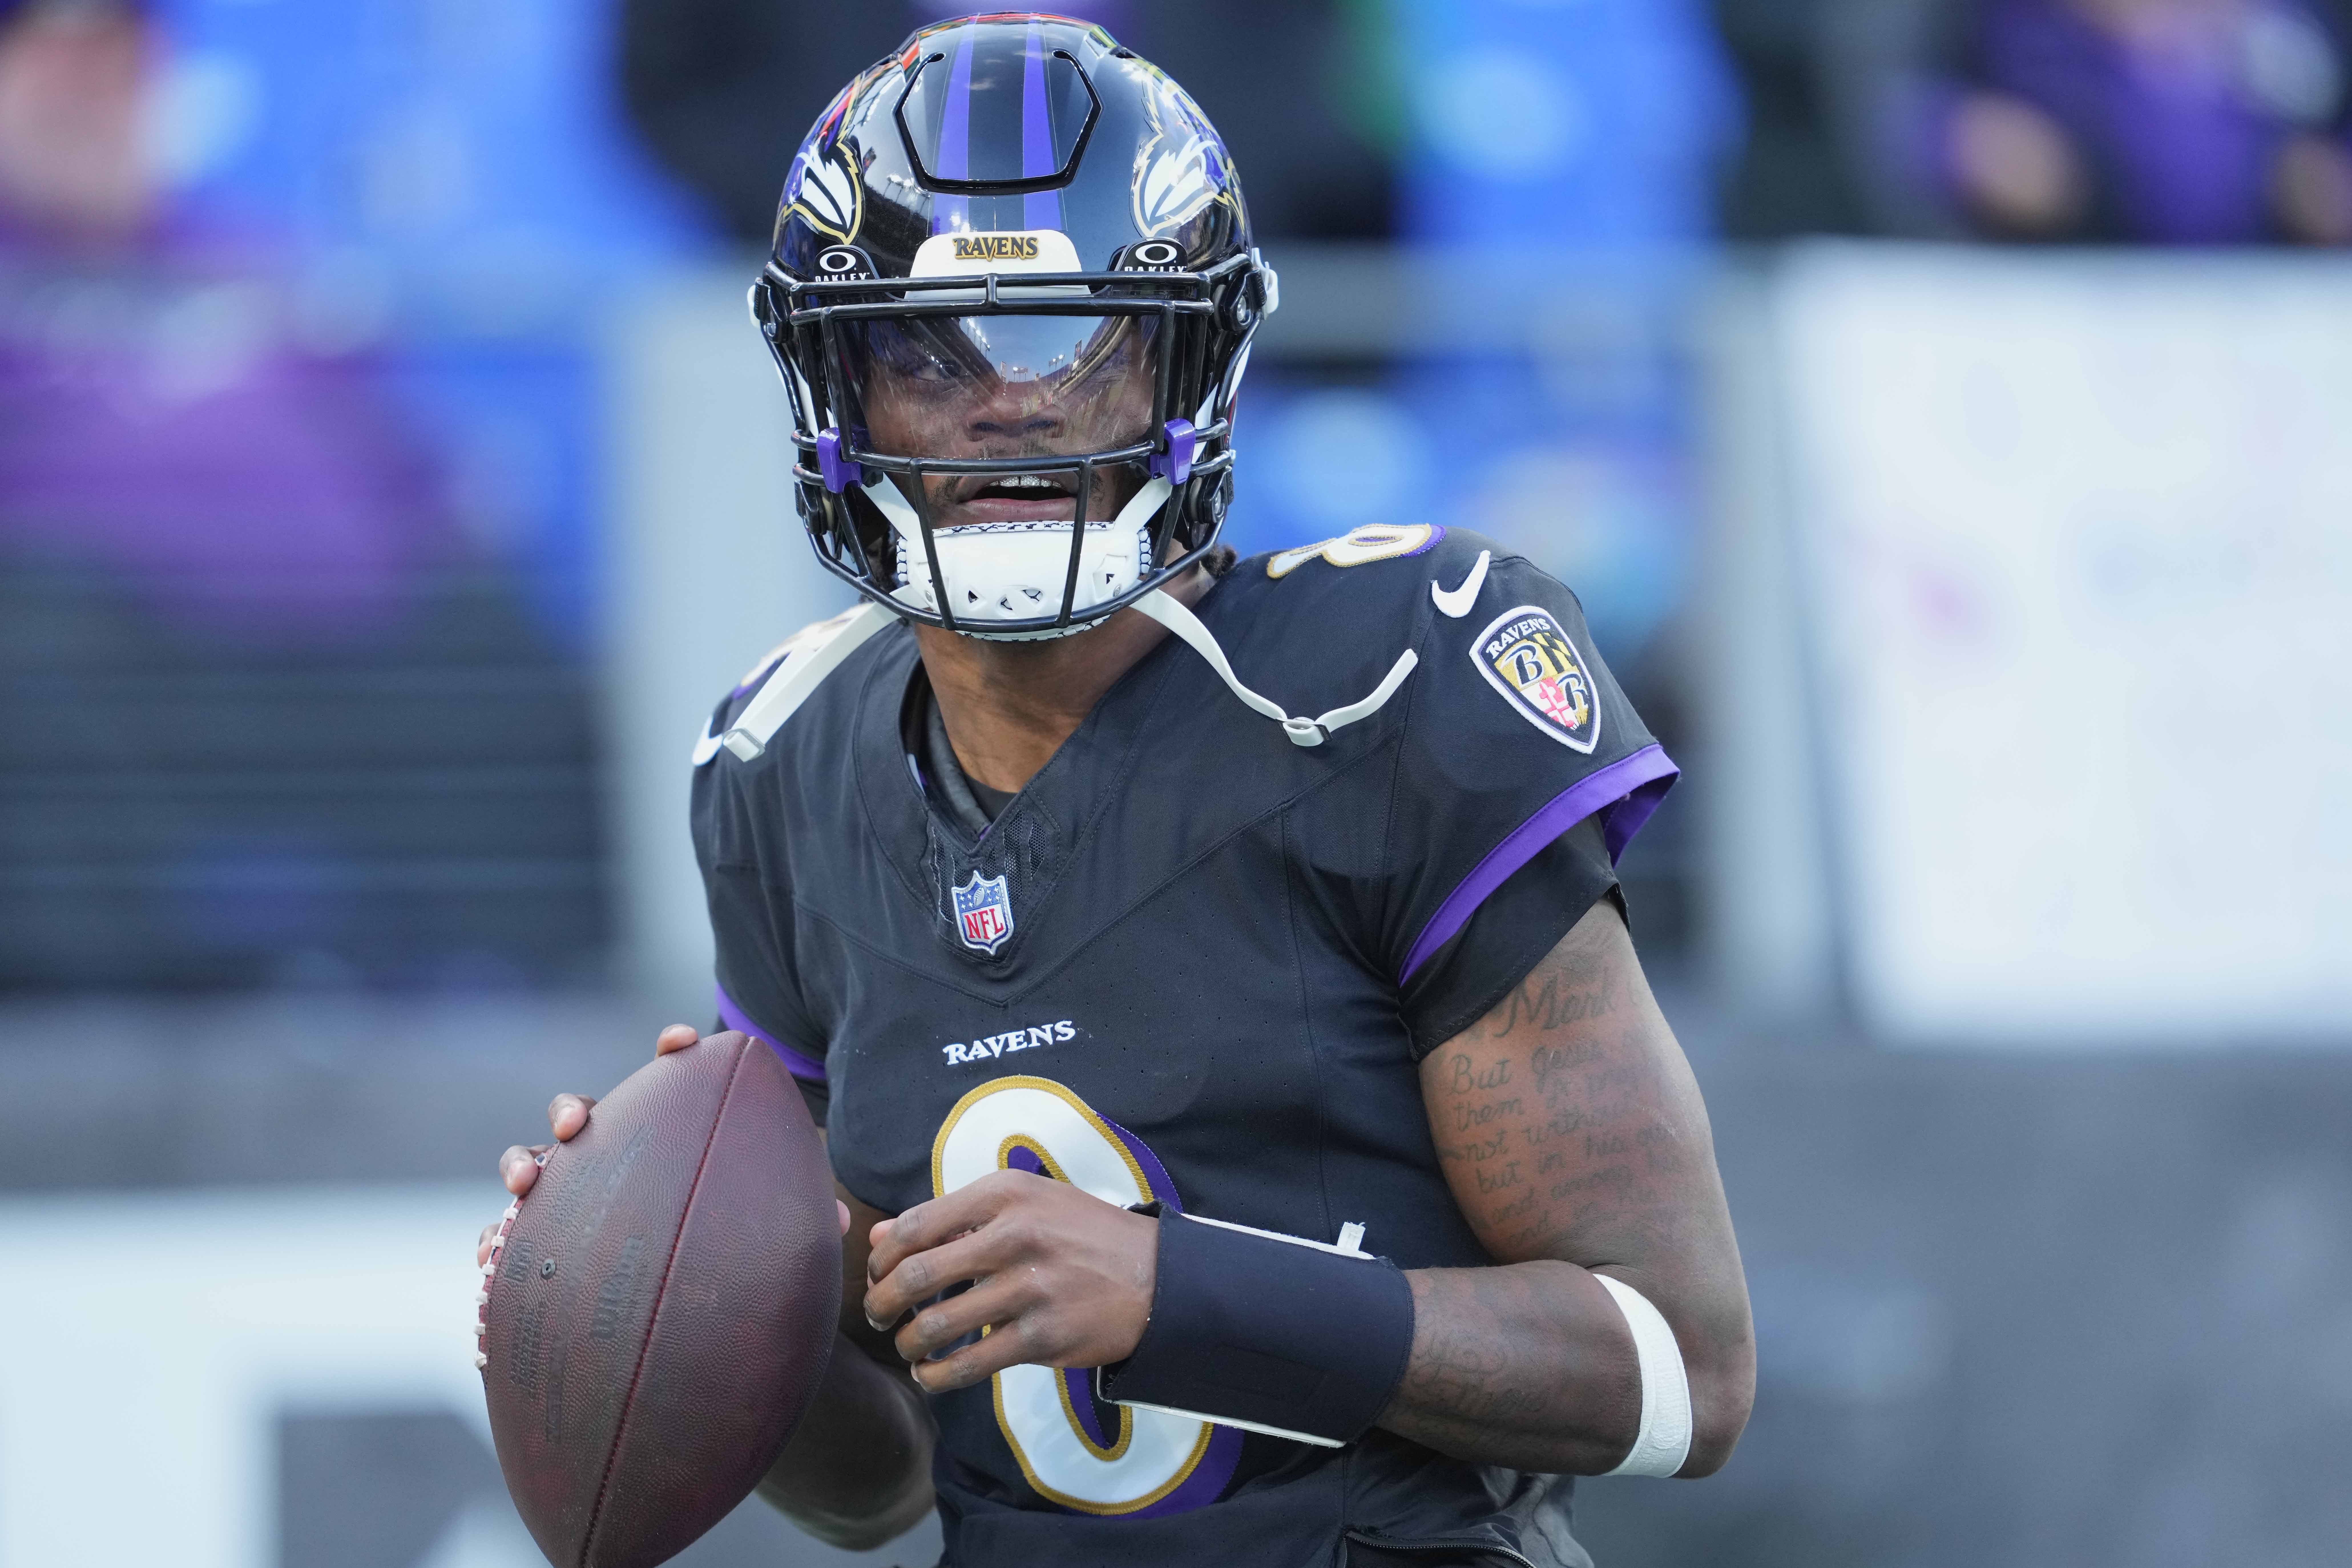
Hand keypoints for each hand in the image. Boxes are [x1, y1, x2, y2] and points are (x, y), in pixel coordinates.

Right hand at [475, 1025, 849, 1263]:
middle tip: (579, 1124)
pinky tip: (492, 1257)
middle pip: (583, 1116)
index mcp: (666, 1137)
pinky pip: (508, 1240)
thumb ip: (793, 1216)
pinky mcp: (539, 1244)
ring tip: (527, 1182)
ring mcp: (569, 1198)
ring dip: (524, 1163)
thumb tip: (842, 1223)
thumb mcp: (761, 1229)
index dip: (672, 1054)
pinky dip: (496, 1244)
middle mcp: (610, 1158)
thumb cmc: (722, 1244)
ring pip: (535, 1165)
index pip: (668, 1082)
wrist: (676, 1310)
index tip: (680, 1043)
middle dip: (573, 1109)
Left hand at [861, 1169, 1157, 1392]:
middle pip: (917, 1275)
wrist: (1153, 1277)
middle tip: (877, 1315)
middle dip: (881, 1302)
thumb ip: (950, 1217)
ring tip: (907, 1347)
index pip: (916, 1225)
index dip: (882, 1257)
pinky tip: (931, 1375)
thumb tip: (878, 1236)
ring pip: (937, 1325)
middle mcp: (1014, 1235)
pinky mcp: (1041, 1337)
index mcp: (1005, 1193)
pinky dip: (937, 1376)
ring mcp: (1028, 1288)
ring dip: (908, 1342)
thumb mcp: (1023, 1204)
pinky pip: (969, 1365)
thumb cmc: (1080, 1234)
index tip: (875, 1274)